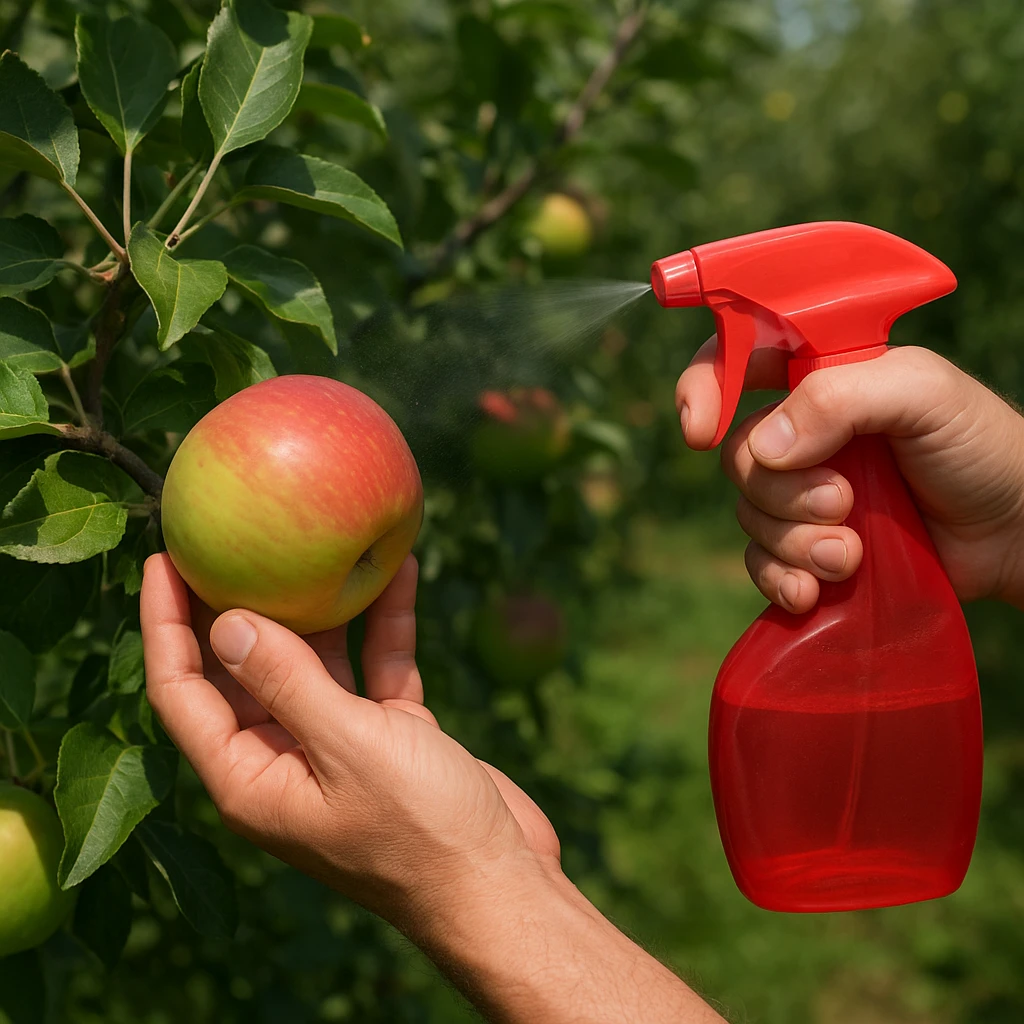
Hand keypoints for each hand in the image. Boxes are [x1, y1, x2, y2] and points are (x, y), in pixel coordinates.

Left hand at [140, 553, 559, 935]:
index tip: (166, 561)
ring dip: (322, 607)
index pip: (184, 692)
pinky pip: (375, 667)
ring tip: (315, 542)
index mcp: (251, 778)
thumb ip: (287, 682)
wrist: (500, 885)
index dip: (165, 626)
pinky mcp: (390, 736)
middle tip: (233, 537)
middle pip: (243, 669)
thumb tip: (226, 622)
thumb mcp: (348, 748)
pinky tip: (398, 572)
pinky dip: (384, 625)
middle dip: (239, 604)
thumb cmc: (420, 832)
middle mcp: (286, 759)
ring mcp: (340, 747)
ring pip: (315, 662)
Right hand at [675, 341, 1023, 611]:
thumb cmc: (980, 447)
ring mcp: (804, 493)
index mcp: (821, 376)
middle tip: (843, 503)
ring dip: (794, 542)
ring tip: (852, 556)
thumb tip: (767, 447)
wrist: (1015, 535)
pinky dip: (779, 579)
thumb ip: (840, 398)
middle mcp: (804, 432)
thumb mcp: (922, 395)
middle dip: (783, 491)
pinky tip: (812, 593)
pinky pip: (761, 563)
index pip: (736, 358)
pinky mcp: (810, 547)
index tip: (700, 428)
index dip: (704, 385)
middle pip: (739, 456)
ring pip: (750, 515)